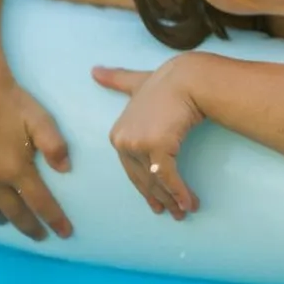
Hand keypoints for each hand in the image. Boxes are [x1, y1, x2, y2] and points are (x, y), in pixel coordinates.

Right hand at [0, 80, 73, 240]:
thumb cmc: (14, 105)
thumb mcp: (42, 121)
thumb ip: (55, 146)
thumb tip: (66, 169)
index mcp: (16, 169)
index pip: (40, 203)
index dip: (54, 220)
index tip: (64, 233)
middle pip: (14, 214)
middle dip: (30, 228)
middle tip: (41, 236)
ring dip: (2, 220)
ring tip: (13, 222)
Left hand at [94, 62, 204, 218]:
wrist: (188, 78)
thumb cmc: (167, 81)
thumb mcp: (137, 83)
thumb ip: (116, 80)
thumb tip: (94, 70)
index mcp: (118, 134)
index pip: (132, 169)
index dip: (146, 187)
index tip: (157, 201)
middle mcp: (124, 142)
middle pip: (143, 179)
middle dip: (158, 198)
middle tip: (172, 213)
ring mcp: (139, 145)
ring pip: (155, 181)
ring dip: (172, 199)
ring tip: (184, 212)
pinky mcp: (158, 147)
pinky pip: (168, 177)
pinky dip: (179, 192)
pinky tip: (189, 203)